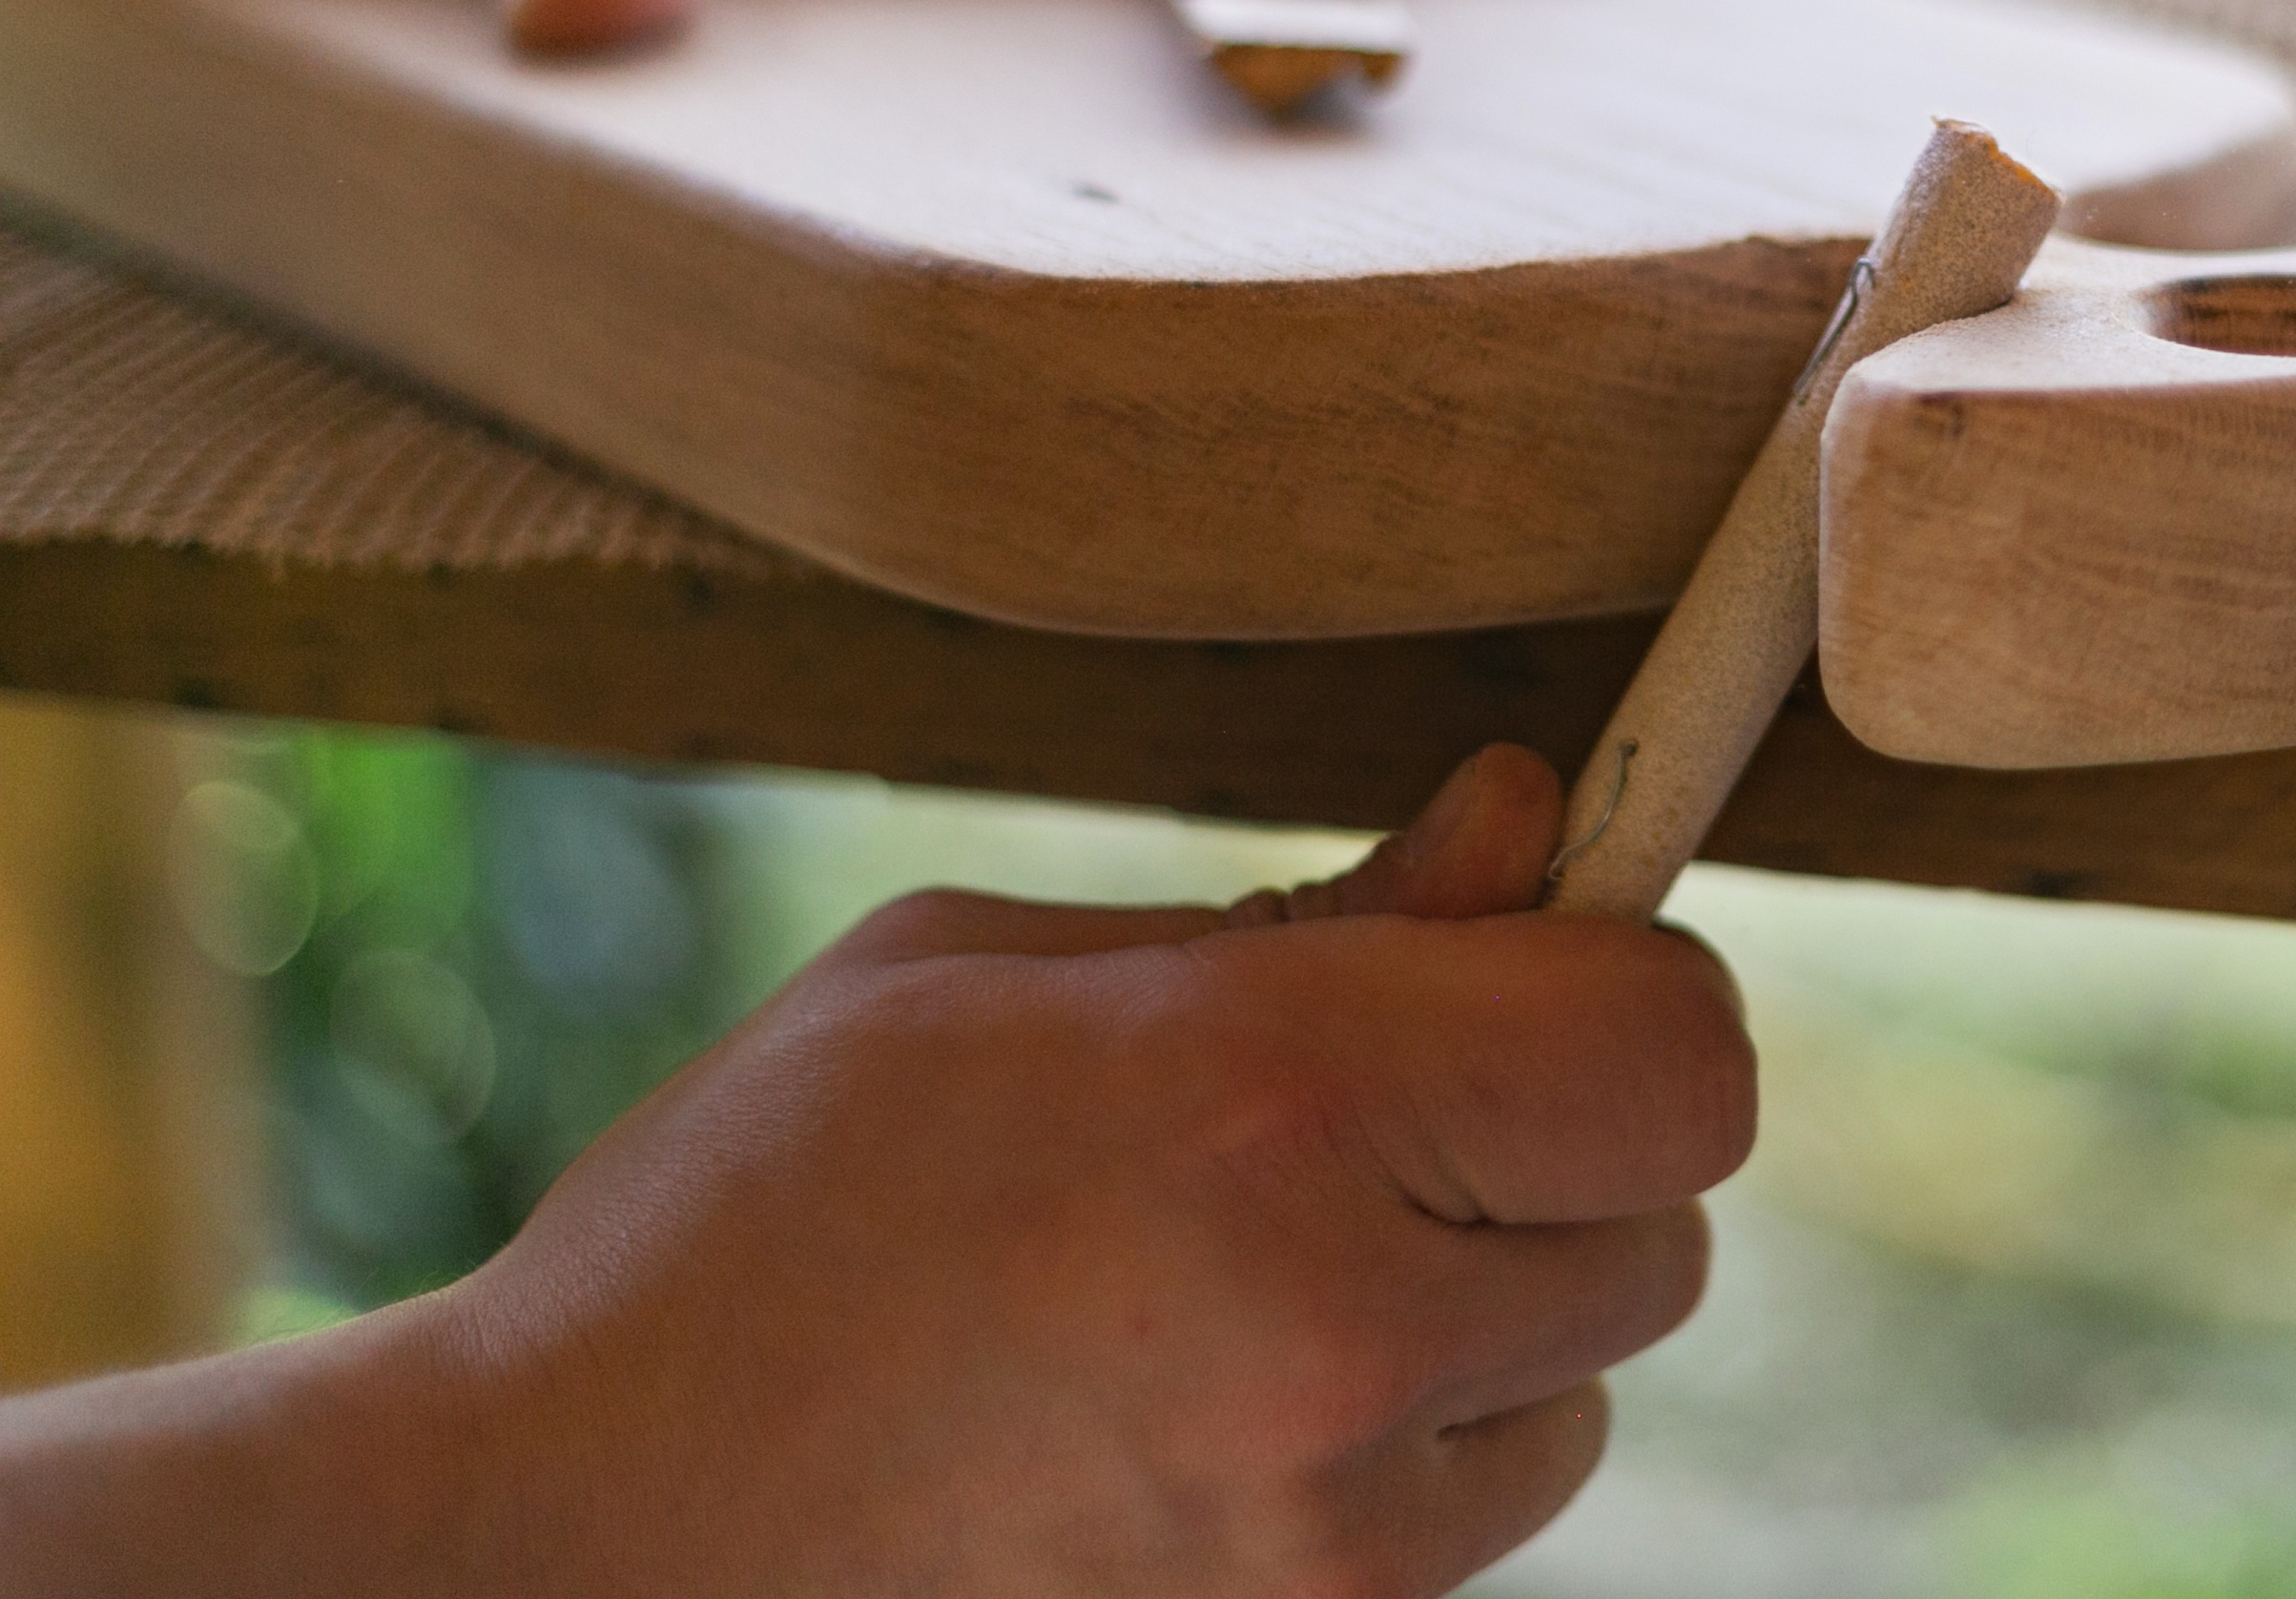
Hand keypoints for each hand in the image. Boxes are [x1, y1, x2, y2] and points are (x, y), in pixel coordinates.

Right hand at [0, 745, 1753, 1598]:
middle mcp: (1342, 1331)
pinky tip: (1207, 1413)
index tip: (1540, 968)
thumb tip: (1528, 817)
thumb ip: (1313, 916)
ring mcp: (1333, 1537)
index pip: (1679, 1052)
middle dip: (1556, 1152)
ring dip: (1485, 1322)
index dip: (1632, 990)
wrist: (567, 1542)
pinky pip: (1469, 1518)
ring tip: (1242, 1285)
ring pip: (1581, 1387)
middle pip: (1663, 1222)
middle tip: (1368, 1125)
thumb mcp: (1000, 974)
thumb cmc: (758, 1212)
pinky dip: (1404, 1458)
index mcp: (1274, 1103)